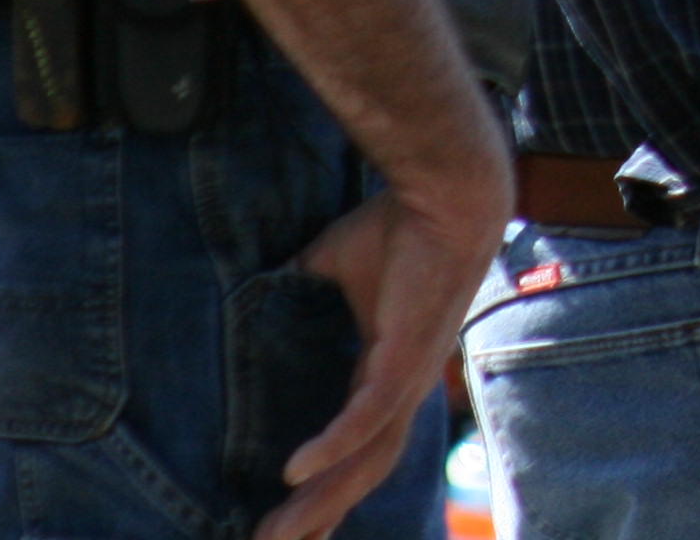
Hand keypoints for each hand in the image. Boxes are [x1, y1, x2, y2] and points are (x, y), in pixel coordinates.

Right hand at [257, 152, 510, 539]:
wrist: (445, 193)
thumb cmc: (396, 229)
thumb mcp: (331, 271)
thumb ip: (299, 295)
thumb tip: (253, 298)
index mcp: (386, 374)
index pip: (356, 450)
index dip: (325, 489)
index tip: (288, 523)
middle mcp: (401, 389)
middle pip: (360, 474)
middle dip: (316, 517)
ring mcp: (406, 378)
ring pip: (363, 461)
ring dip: (319, 502)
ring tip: (276, 536)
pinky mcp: (405, 358)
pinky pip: (367, 416)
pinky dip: (333, 447)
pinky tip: (295, 473)